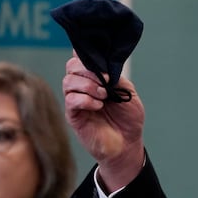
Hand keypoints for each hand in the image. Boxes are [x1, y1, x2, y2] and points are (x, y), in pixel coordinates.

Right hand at [63, 54, 145, 191]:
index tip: (102, 62)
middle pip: (72, 66)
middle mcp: (83, 86)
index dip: (87, 55)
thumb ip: (115, 78)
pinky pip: (71, 100)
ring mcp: (76, 100)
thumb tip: (103, 68)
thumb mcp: (128, 93)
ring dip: (88, 85)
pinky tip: (98, 105)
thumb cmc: (128, 118)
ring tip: (104, 95)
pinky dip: (85, 99)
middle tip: (105, 82)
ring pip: (69, 81)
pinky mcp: (73, 115)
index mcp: (96, 78)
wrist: (128, 142)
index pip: (81, 58)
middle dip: (89, 70)